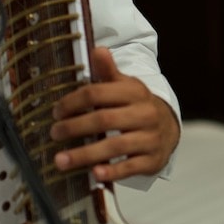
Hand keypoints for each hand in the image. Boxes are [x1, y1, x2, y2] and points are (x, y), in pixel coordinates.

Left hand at [50, 46, 179, 181]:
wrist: (169, 127)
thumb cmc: (137, 106)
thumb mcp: (125, 86)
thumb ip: (108, 72)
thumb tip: (98, 50)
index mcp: (135, 92)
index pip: (97, 93)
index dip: (72, 102)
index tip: (56, 113)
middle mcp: (145, 114)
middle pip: (104, 120)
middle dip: (74, 128)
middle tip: (54, 134)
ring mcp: (150, 138)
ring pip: (115, 146)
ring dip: (84, 154)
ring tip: (60, 161)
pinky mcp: (152, 160)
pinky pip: (130, 167)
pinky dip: (112, 171)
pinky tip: (94, 174)